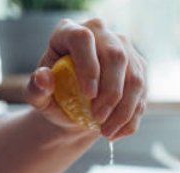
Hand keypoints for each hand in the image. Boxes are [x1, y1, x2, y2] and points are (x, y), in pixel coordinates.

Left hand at [24, 18, 147, 140]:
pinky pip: (143, 94)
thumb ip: (36, 89)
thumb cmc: (55, 96)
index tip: (88, 95)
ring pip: (135, 78)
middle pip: (116, 57)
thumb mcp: (39, 96)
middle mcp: (102, 34)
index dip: (88, 66)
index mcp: (71, 32)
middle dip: (111, 93)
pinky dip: (131, 118)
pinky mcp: (139, 69)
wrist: (76, 106)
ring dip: (124, 110)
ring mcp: (124, 50)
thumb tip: (43, 78)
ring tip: (106, 132)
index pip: (83, 39)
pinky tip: (116, 133)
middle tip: (98, 119)